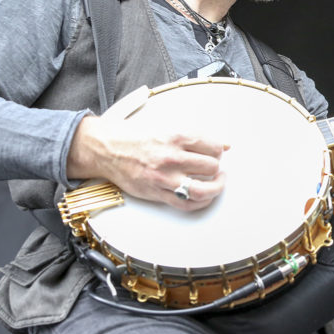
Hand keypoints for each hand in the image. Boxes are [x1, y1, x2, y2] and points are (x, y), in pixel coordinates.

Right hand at [67, 115, 227, 210]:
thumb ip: (196, 139)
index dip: (219, 151)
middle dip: (216, 167)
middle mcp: (172, 158)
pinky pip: (186, 204)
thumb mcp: (167, 129)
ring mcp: (164, 178)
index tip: (217, 153)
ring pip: (203, 190)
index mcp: (176, 138)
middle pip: (211, 167)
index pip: (213, 147)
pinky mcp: (157, 193)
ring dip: (216, 187)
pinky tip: (204, 196)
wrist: (108, 150)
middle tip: (214, 167)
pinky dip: (201, 202)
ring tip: (216, 182)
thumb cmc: (136, 139)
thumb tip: (225, 145)